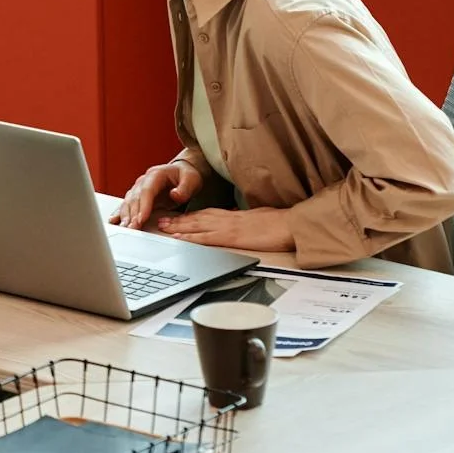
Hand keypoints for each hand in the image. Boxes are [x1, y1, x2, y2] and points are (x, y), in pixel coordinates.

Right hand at [112, 160, 201, 228]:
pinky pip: (127, 205)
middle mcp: (143, 181)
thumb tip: (175, 195)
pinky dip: (120, 213)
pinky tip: (114, 221)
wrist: (181, 173)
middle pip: (134, 198)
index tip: (141, 219)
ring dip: (125, 215)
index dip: (143, 205)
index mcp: (155, 175)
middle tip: (132, 228)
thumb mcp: (191, 180)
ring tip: (125, 228)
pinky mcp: (138, 197)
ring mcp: (138, 189)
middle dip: (132, 214)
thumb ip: (185, 188)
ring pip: (128, 202)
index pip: (146, 191)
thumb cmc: (186, 176)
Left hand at [157, 206, 294, 252]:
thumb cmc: (279, 222)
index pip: (206, 214)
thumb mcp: (258, 218)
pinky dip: (192, 237)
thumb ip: (244, 218)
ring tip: (163, 227)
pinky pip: (208, 237)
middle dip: (178, 220)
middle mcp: (227, 219)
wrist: (292, 224)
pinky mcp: (233, 237)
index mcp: (233, 215)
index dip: (189, 216)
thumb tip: (237, 218)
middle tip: (161, 221)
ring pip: (197, 225)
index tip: (176, 217)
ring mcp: (228, 227)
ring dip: (179, 226)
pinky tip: (181, 238)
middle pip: (197, 218)